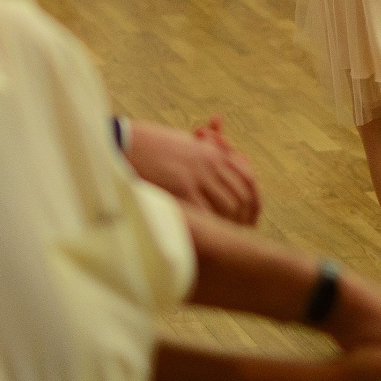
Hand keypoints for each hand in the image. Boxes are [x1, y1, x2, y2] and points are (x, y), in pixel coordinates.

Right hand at [127, 119, 260, 223]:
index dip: (253, 201)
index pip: (247, 179)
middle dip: (244, 217)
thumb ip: (204, 155)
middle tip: (242, 232)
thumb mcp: (184, 144)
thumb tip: (217, 167)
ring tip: (226, 237)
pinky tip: (209, 235)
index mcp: (214, 153)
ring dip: (230, 223)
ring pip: (229, 205)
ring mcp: (199, 175)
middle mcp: (212, 163)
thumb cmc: (152, 146)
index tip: (252, 217)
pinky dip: (211, 226)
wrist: (126, 143)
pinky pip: (207, 213)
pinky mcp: (184, 188)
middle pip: (242, 195)